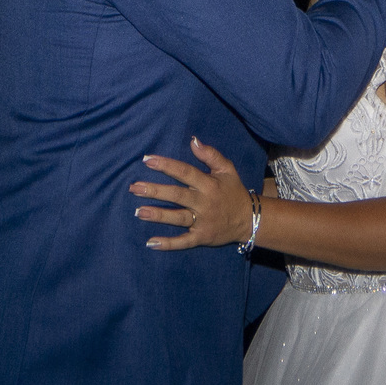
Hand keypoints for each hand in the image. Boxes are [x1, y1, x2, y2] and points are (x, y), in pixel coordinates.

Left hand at [130, 139, 253, 249]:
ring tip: (138, 211)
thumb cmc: (233, 191)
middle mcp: (204, 202)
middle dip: (155, 191)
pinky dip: (168, 244)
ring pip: (178, 217)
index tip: (146, 160)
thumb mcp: (227, 170)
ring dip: (158, 215)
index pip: (185, 172)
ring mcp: (203, 221)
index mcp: (209, 184)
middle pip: (177, 195)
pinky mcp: (202, 237)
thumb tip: (193, 140)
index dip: (166, 165)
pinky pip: (184, 242)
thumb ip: (211, 155)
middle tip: (135, 188)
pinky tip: (151, 243)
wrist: (250, 219)